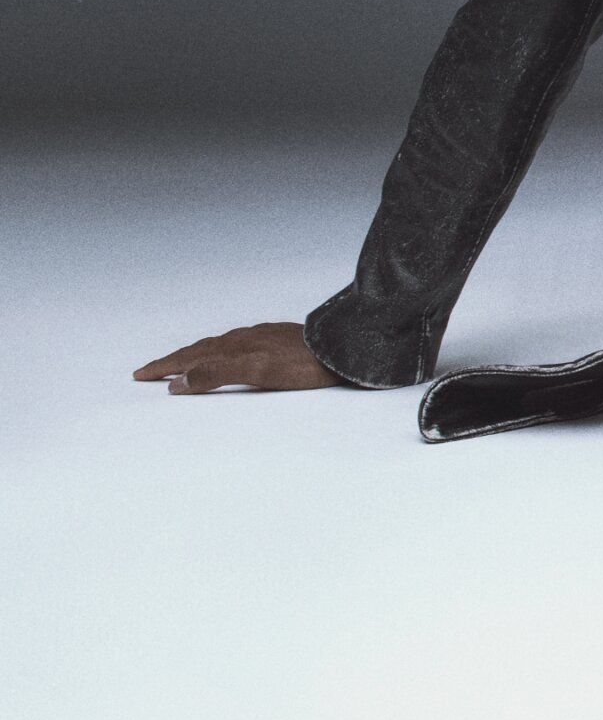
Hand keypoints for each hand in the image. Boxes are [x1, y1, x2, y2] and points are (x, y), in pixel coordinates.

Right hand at [133, 322, 344, 392]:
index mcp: (235, 347)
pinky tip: (229, 355)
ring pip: (218, 346)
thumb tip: (178, 381)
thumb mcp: (257, 373)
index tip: (140, 374)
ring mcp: (261, 338)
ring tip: (181, 363)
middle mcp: (244, 338)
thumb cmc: (304, 366)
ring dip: (195, 355)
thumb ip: (217, 374)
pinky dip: (220, 352)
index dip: (164, 367)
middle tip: (149, 371)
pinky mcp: (278, 340)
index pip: (189, 357)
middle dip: (172, 361)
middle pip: (200, 349)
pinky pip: (238, 345)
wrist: (344, 350)